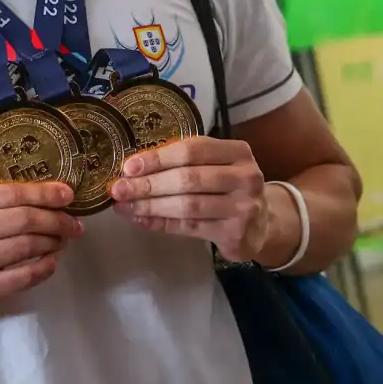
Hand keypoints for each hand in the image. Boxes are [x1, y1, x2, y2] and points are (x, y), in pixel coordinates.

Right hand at [0, 182, 83, 335]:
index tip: (66, 194)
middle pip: (22, 219)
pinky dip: (44, 268)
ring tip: (63, 241)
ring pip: (26, 247)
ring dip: (53, 242)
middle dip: (56, 219)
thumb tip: (36, 199)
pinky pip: (23, 277)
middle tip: (74, 224)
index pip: (8, 194)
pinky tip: (51, 263)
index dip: (43, 192)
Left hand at [109, 137, 278, 262]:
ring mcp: (243, 207)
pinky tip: (141, 220)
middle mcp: (245, 177)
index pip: (193, 150)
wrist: (263, 224)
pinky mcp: (235, 233)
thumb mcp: (217, 166)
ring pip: (187, 206)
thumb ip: (185, 163)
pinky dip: (162, 223)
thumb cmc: (229, 187)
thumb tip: (133, 168)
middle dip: (148, 184)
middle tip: (119, 189)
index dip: (158, 157)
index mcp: (238, 152)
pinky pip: (190, 227)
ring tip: (124, 206)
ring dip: (150, 206)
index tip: (129, 166)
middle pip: (188, 179)